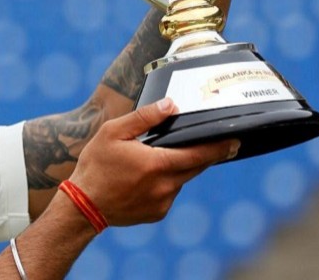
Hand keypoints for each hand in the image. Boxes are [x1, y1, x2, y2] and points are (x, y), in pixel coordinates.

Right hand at [67, 98, 237, 226]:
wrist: (83, 205)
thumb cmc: (96, 165)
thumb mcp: (113, 132)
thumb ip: (144, 118)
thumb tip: (171, 105)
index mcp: (157, 164)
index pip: (199, 154)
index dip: (219, 147)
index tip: (235, 140)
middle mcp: (165, 186)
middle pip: (195, 167)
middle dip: (204, 155)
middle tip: (212, 143)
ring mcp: (163, 202)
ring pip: (181, 180)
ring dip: (178, 168)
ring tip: (156, 159)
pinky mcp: (158, 214)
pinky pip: (170, 193)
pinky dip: (165, 183)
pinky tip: (145, 178)